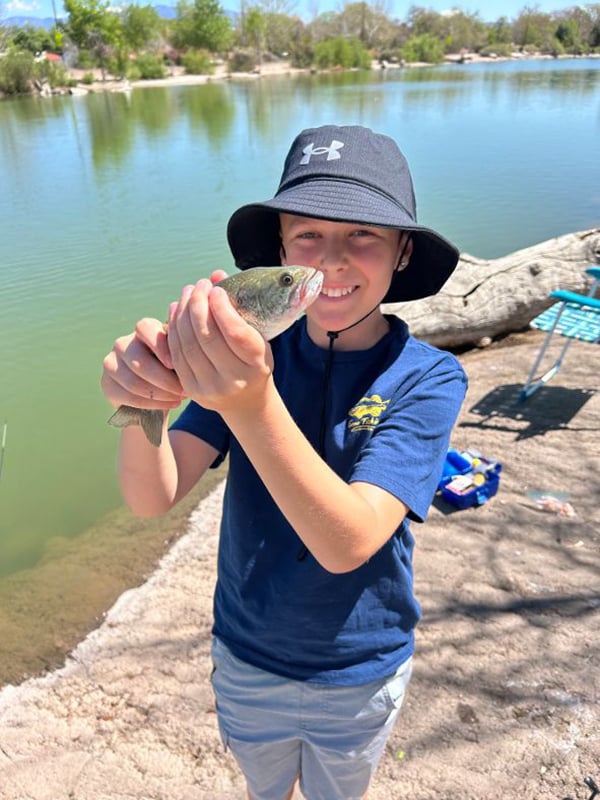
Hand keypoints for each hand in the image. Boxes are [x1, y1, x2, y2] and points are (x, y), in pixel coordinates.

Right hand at [101, 317, 184, 409]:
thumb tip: (191, 354)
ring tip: (179, 399)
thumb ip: (181, 352)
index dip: (159, 346)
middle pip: (140, 361)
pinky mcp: (106, 384)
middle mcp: (123, 343)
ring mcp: (111, 363)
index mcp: (142, 331)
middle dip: (166, 380)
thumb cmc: (173, 372)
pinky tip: (168, 405)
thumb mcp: (179, 359)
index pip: (144, 327)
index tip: (174, 365)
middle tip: (184, 391)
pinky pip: (128, 396)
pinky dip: (151, 404)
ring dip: (160, 394)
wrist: (155, 398)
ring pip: (134, 382)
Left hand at [167, 279, 272, 413]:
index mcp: (256, 364)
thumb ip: (239, 308)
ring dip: (183, 313)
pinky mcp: (191, 389)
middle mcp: (234, 379)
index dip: (221, 308)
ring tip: (188, 292)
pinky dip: (174, 328)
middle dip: (198, 305)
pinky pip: (177, 353)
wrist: (245, 401)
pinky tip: (177, 310)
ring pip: (187, 343)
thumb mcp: (257, 337)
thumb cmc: (253, 361)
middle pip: (207, 337)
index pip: (235, 333)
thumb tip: (217, 274)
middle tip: (198, 285)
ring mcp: (210, 387)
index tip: (216, 289)